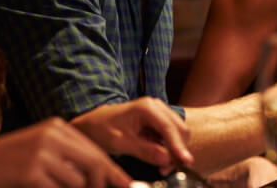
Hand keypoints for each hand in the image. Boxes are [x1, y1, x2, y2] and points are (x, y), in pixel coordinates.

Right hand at [0, 117, 130, 187]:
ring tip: (54, 184)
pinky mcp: (32, 171)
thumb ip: (69, 156)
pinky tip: (42, 187)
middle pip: (94, 163)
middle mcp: (53, 136)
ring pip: (77, 180)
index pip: (95, 150)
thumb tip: (99, 174)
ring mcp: (43, 152)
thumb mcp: (42, 148)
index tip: (127, 183)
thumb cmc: (11, 161)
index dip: (112, 170)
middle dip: (102, 183)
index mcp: (58, 127)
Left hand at [71, 97, 191, 173]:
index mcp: (147, 107)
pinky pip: (169, 136)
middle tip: (172, 168)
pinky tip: (162, 160)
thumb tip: (166, 159)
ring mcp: (158, 113)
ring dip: (174, 151)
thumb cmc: (101, 129)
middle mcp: (156, 107)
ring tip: (164, 167)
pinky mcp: (157, 122)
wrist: (91, 124)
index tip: (185, 161)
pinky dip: (169, 149)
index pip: (169, 128)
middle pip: (178, 129)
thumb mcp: (120, 143)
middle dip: (178, 149)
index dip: (178, 146)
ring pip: (177, 133)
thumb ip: (144, 150)